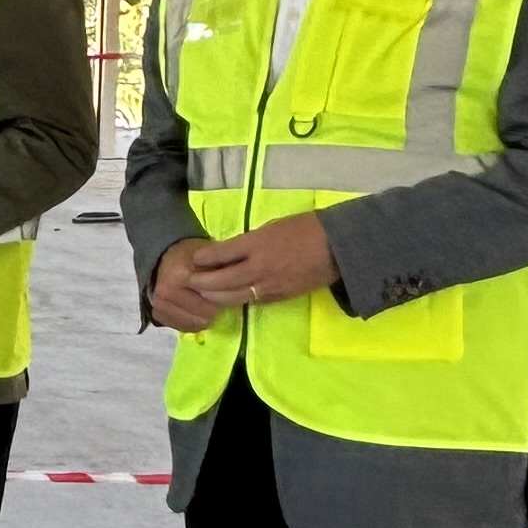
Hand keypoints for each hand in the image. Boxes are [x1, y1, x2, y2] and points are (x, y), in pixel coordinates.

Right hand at [148, 239, 226, 332]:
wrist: (164, 259)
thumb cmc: (192, 257)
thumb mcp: (210, 256)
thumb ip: (224, 270)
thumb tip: (243, 288)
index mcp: (181, 275)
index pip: (213, 298)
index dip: (226, 297)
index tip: (229, 292)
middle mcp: (167, 291)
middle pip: (205, 316)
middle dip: (216, 309)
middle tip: (218, 300)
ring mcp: (160, 304)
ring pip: (195, 324)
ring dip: (205, 317)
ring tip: (207, 305)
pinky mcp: (158, 314)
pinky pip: (184, 328)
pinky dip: (193, 322)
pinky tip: (196, 312)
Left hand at [179, 211, 336, 316]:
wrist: (338, 247)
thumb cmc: (307, 228)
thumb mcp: (272, 227)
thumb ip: (250, 241)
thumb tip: (231, 250)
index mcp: (257, 244)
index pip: (220, 254)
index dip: (203, 258)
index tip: (193, 259)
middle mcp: (259, 267)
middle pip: (221, 280)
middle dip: (202, 282)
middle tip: (189, 281)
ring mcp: (269, 285)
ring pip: (233, 296)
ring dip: (215, 296)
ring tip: (202, 294)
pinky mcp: (279, 297)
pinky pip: (251, 301)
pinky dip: (236, 300)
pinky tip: (226, 299)